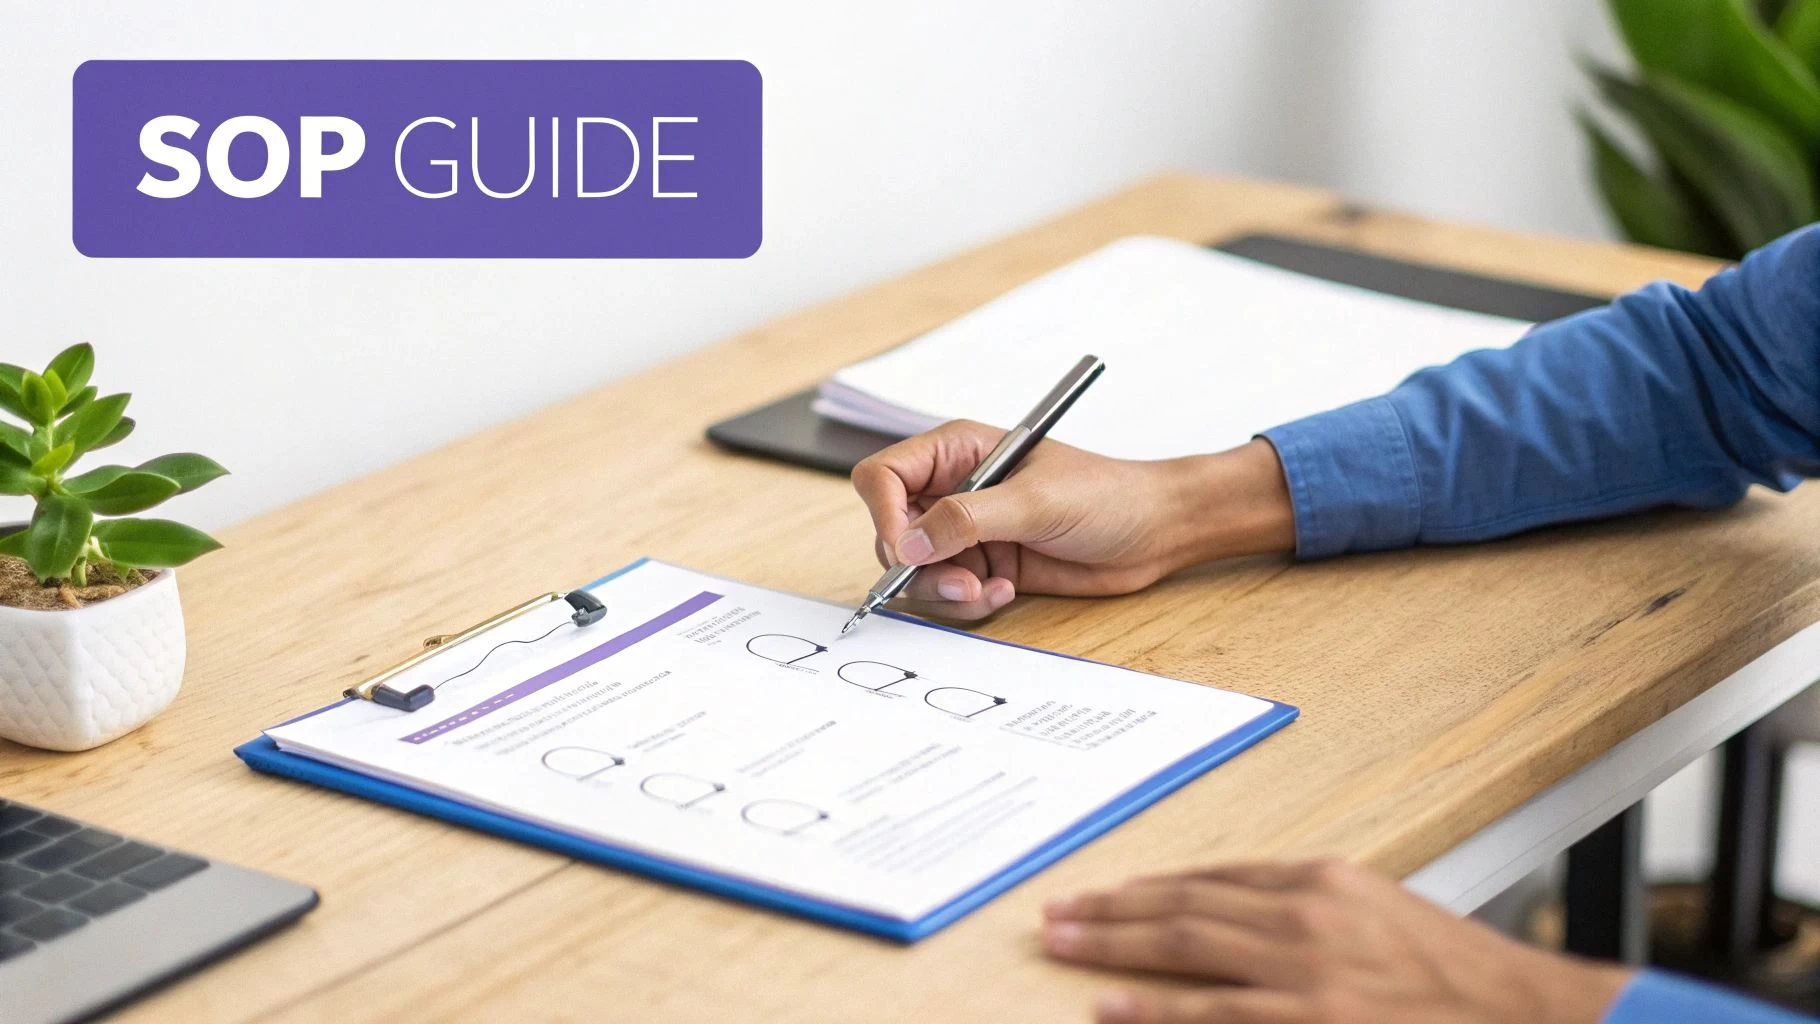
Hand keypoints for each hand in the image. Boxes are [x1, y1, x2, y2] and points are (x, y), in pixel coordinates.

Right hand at [849, 421, 1293, 619]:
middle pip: (892, 532)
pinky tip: (1007, 590)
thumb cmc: (1106, 495)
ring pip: (916, 572)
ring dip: (944, 591)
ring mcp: (967, 530)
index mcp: (957, 451)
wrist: (1153, 532)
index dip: (883, 514)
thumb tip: (912, 541)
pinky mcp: (984, 565)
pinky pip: (947, 594)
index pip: (884, 475)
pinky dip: (968, 602)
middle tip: (960, 582)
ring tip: (988, 589)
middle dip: (918, 567)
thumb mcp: (1037, 501)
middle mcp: (953, 489)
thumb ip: (970, 518)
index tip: (906, 551)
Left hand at [1042, 859, 1632, 1023]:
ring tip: (1064, 942)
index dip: (1151, 885)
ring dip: (1115, 944)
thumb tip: (1239, 915)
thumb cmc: (1453, 970)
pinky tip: (1109, 1004)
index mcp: (1321, 879)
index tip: (1107, 892)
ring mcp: (1305, 967)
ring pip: (1186, 944)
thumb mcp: (1378, 914)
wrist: (1522, 1010)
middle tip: (1059, 911)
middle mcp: (1305, 912)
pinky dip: (1156, 1007)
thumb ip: (1310, 909)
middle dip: (1114, 908)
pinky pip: (1214, 1010)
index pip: (1214, 877)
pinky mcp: (1310, 1018)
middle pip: (1185, 902)